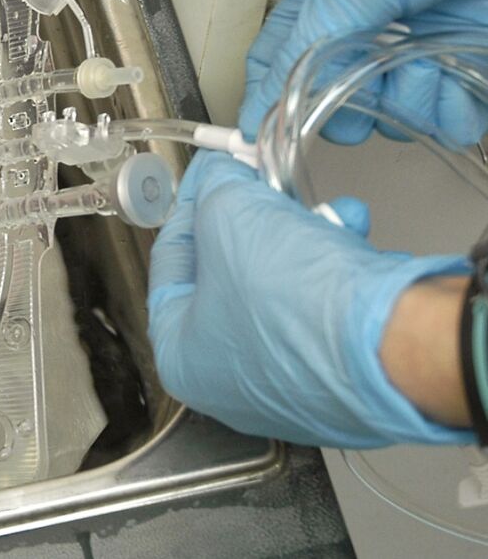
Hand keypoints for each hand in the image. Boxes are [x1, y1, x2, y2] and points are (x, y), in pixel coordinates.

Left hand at [147, 151, 469, 447]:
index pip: (170, 265)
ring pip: (286, 288)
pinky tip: (355, 245)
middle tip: (268, 188)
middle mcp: (230, 384)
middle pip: (232, 275)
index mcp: (181, 357)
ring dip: (309, 239)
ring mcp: (290, 388)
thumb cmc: (295, 298)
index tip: (209, 179)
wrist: (393, 345)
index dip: (191, 208)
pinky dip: (341, 273)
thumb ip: (214, 187)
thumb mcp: (229, 214)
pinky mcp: (343, 382)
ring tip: (330, 215)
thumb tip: (219, 174)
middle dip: (260, 221)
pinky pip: (329, 311)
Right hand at [239, 0, 487, 146]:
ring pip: (400, 114)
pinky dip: (457, 109)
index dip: (270, 103)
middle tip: (368, 89)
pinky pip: (453, 112)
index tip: (272, 141)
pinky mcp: (470, 52)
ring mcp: (422, 40)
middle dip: (355, 109)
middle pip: (339, 102)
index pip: (276, 64)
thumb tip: (255, 112)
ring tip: (429, 66)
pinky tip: (461, 80)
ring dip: (414, 104)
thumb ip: (302, 53)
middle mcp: (368, 24)